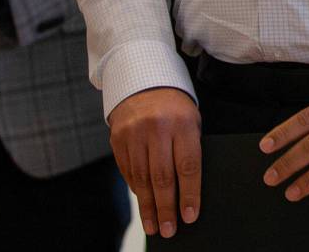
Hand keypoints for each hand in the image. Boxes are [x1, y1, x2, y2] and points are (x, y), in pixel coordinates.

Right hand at [108, 87, 201, 238]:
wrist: (143, 79)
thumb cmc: (174, 106)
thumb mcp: (190, 119)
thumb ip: (189, 149)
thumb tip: (188, 192)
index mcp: (182, 121)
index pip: (187, 165)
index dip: (189, 194)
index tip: (190, 216)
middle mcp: (157, 127)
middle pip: (162, 176)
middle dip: (167, 207)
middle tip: (170, 230)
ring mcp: (134, 132)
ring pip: (142, 178)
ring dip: (149, 206)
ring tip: (154, 226)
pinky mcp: (117, 137)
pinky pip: (127, 171)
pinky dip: (136, 189)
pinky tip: (143, 202)